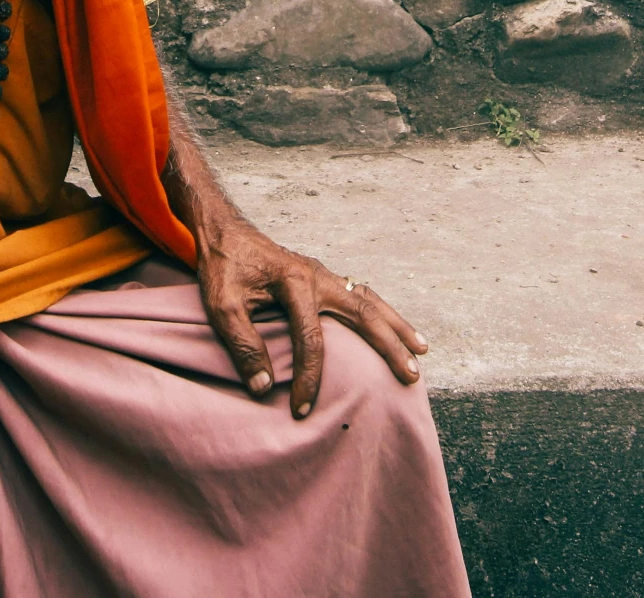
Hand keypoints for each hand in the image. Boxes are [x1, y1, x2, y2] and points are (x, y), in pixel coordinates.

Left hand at [197, 220, 426, 418]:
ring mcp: (325, 275)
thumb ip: (242, 344)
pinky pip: (361, 295)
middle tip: (410, 375)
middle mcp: (318, 276)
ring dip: (397, 326)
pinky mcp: (324, 278)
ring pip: (371, 300)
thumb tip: (265, 387)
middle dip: (389, 346)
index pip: (311, 338)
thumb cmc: (223, 269)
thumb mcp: (222, 306)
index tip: (302, 409)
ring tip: (422, 350)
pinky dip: (382, 313)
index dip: (309, 377)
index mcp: (295, 282)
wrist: (225, 233)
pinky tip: (393, 328)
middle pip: (364, 313)